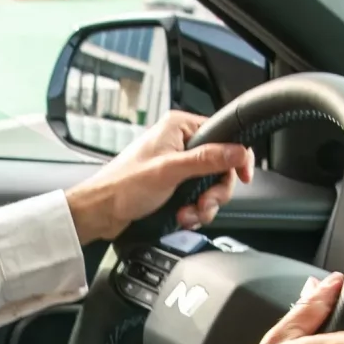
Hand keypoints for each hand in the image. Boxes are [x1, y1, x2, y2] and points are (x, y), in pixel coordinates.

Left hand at [64, 111, 253, 244]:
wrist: (100, 212)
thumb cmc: (123, 185)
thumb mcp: (170, 171)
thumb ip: (207, 160)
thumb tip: (238, 151)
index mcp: (178, 127)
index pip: (224, 135)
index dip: (236, 157)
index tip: (243, 176)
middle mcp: (180, 143)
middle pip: (221, 166)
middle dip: (214, 191)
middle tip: (204, 203)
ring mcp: (177, 165)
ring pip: (210, 185)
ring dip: (204, 205)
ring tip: (188, 213)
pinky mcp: (174, 184)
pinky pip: (198, 197)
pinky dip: (194, 210)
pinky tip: (182, 216)